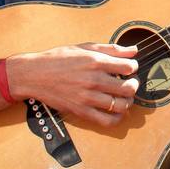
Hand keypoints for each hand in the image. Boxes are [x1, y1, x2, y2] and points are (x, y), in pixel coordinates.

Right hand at [7, 43, 138, 126]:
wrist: (35, 74)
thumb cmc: (59, 59)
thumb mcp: (85, 47)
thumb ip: (111, 48)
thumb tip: (134, 50)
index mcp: (96, 62)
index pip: (129, 67)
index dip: (133, 67)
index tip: (130, 68)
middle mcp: (94, 80)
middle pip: (129, 88)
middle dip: (134, 85)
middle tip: (130, 82)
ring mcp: (88, 98)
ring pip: (121, 105)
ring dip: (128, 101)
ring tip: (123, 96)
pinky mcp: (81, 111)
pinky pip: (107, 121)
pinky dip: (117, 118)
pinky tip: (116, 110)